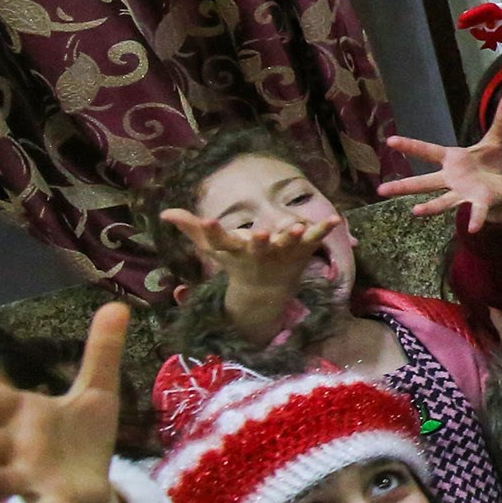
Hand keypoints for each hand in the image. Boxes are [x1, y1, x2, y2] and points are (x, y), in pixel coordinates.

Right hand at [160, 206, 337, 341]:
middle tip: (259, 234)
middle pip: (258, 247)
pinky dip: (324, 230)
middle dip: (259, 241)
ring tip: (295, 228)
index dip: (212, 231)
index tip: (207, 221)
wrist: (266, 290)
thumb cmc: (237, 262)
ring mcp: (282, 252)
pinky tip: (336, 219)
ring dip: (292, 237)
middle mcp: (259, 252)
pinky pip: (315, 239)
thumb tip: (165, 212)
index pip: (219, 241)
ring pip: (288, 245)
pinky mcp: (302, 250)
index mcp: (235, 250)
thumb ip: (192, 229)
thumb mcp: (214, 247)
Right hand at [381, 98, 501, 231]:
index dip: (410, 146)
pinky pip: (476, 211)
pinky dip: (476, 219)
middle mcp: (453, 178)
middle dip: (404, 186)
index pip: (428, 152)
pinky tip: (474, 228)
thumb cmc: (495, 163)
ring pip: (443, 201)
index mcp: (453, 160)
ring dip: (430, 207)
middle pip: (425, 182)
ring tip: (415, 211)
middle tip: (381, 190)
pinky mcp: (479, 202)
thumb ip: (501, 120)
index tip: (390, 141)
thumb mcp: (498, 139)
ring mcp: (463, 192)